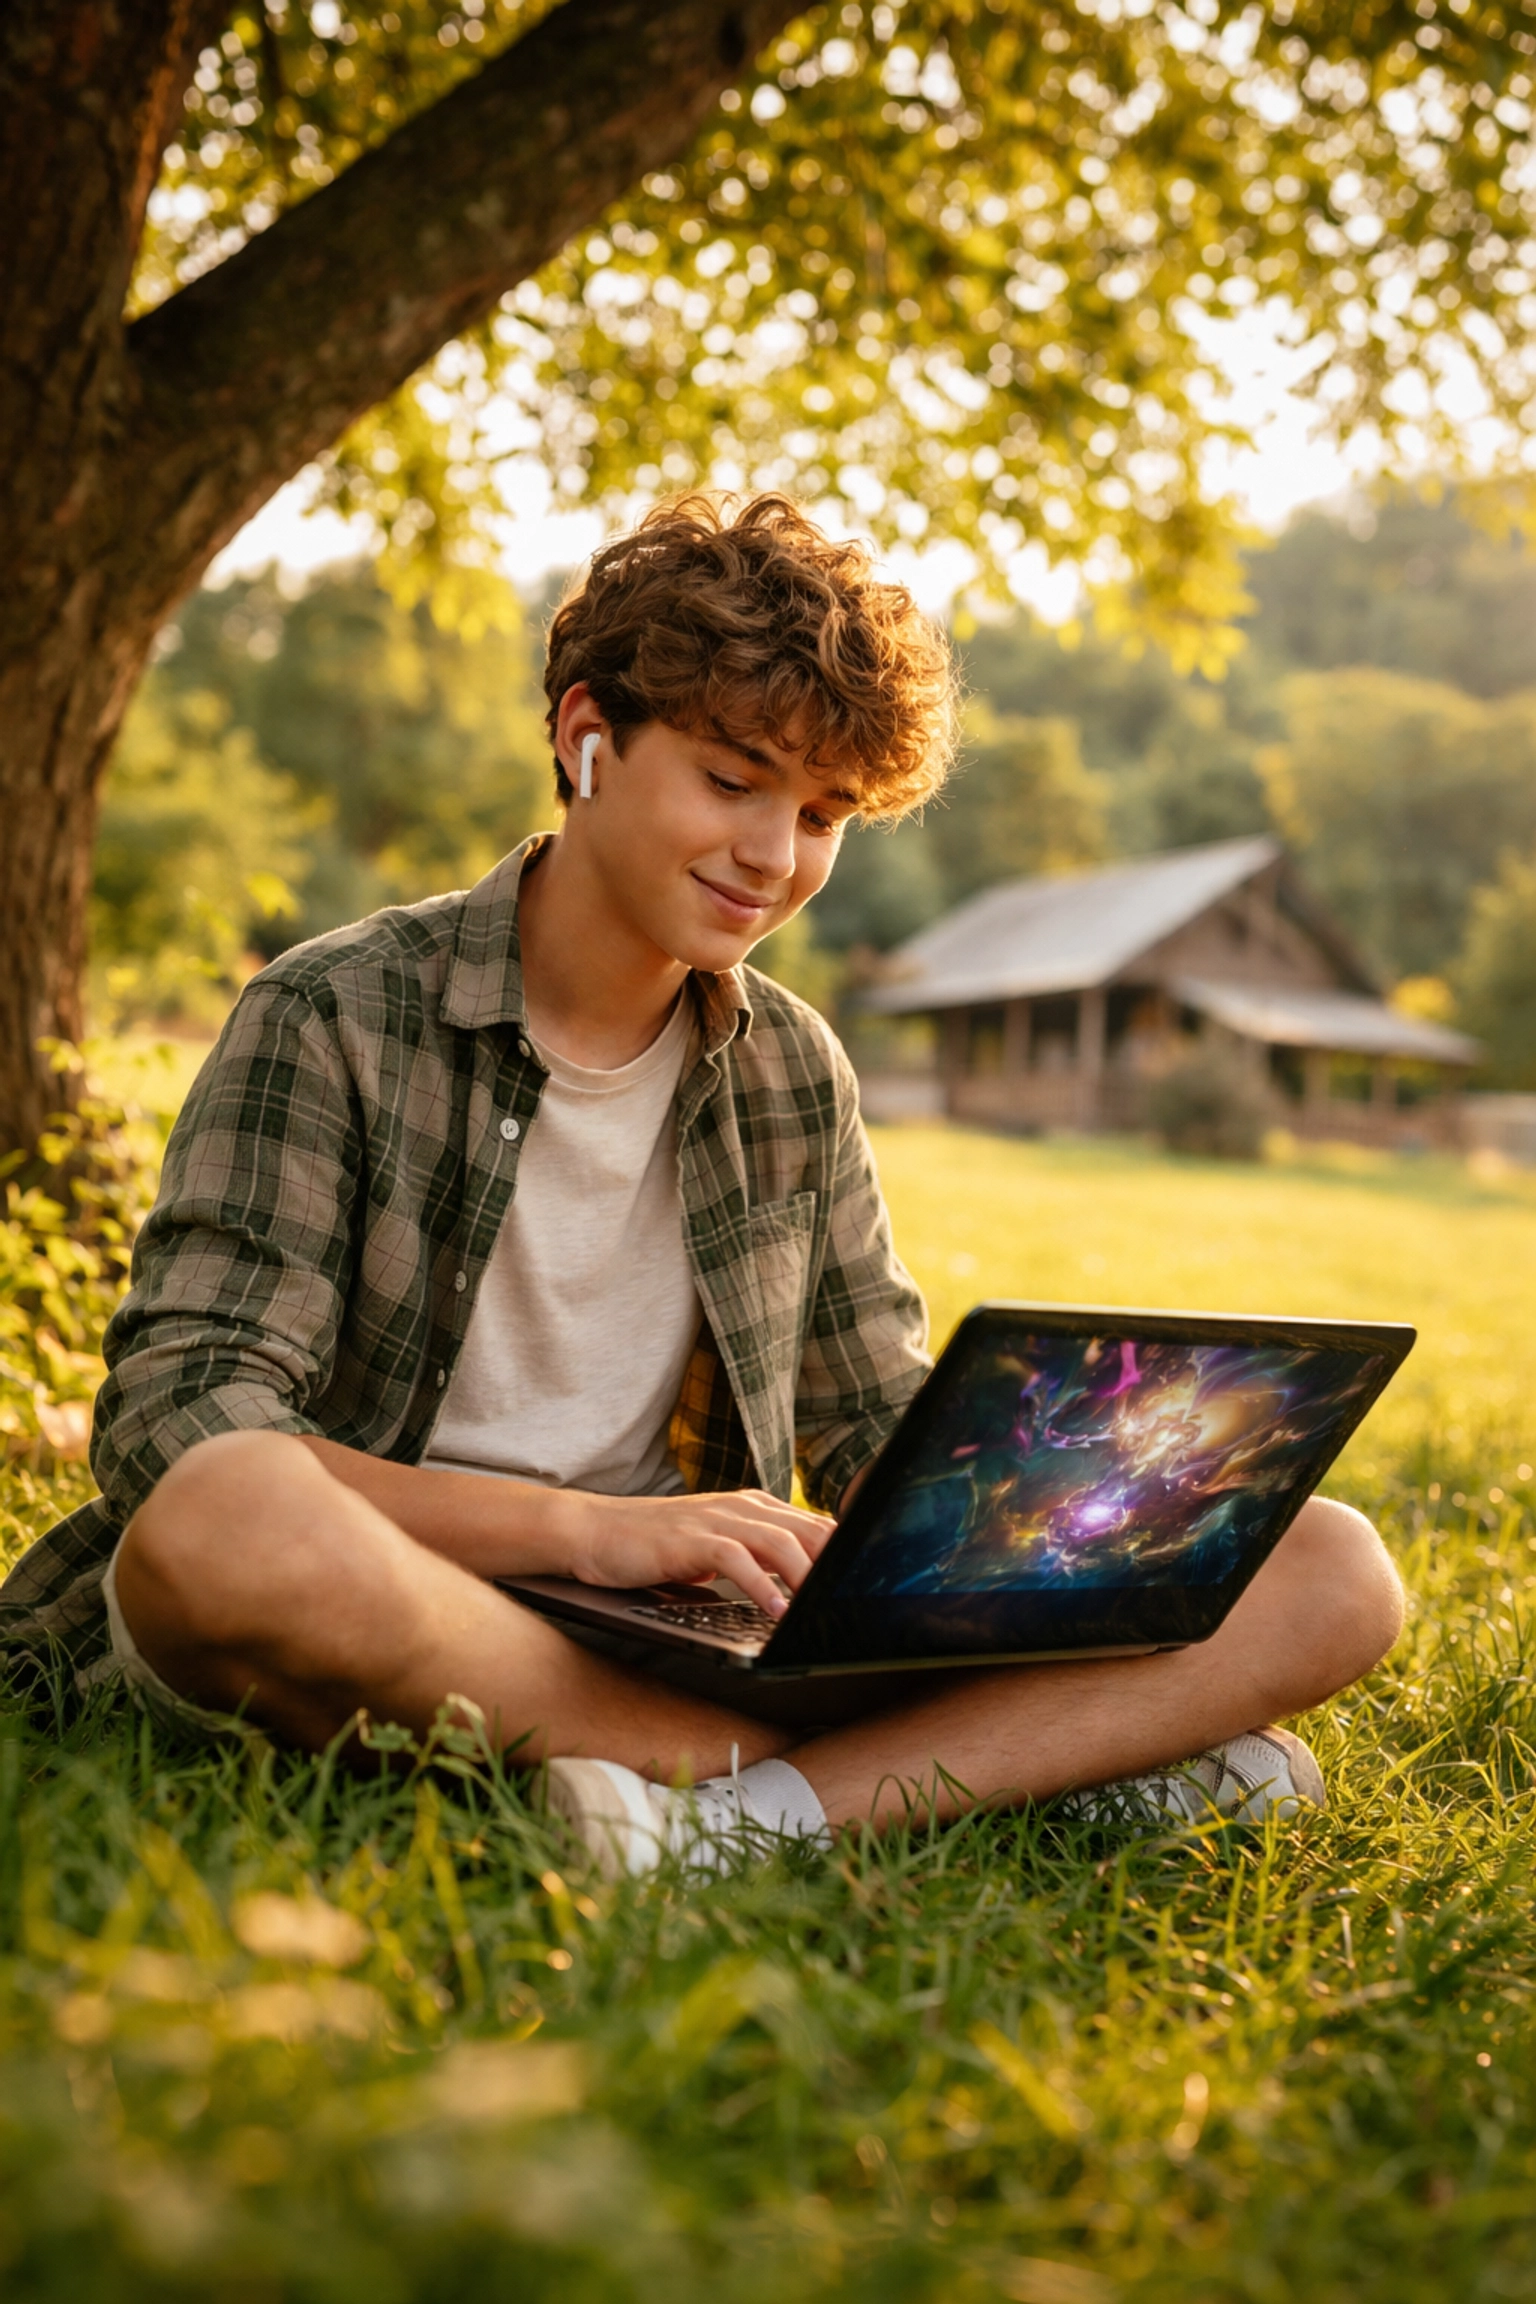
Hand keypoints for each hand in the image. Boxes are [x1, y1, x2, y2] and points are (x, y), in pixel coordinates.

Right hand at [555, 1489, 835, 1619]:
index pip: (815, 1526)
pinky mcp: (690, 1539)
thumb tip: (796, 1589)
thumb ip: (755, 1559)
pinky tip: (774, 1610)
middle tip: (857, 1601)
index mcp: (753, 1507)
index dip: (844, 1555)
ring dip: (806, 1577)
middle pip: (807, 1531)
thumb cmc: (657, 1545)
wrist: (597, 1531)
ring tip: (823, 1608)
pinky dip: (760, 1585)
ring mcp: (715, 1520)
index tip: (866, 1586)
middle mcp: (740, 1507)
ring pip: (778, 1542)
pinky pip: (735, 1559)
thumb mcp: (716, 1549)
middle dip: (836, 1566)